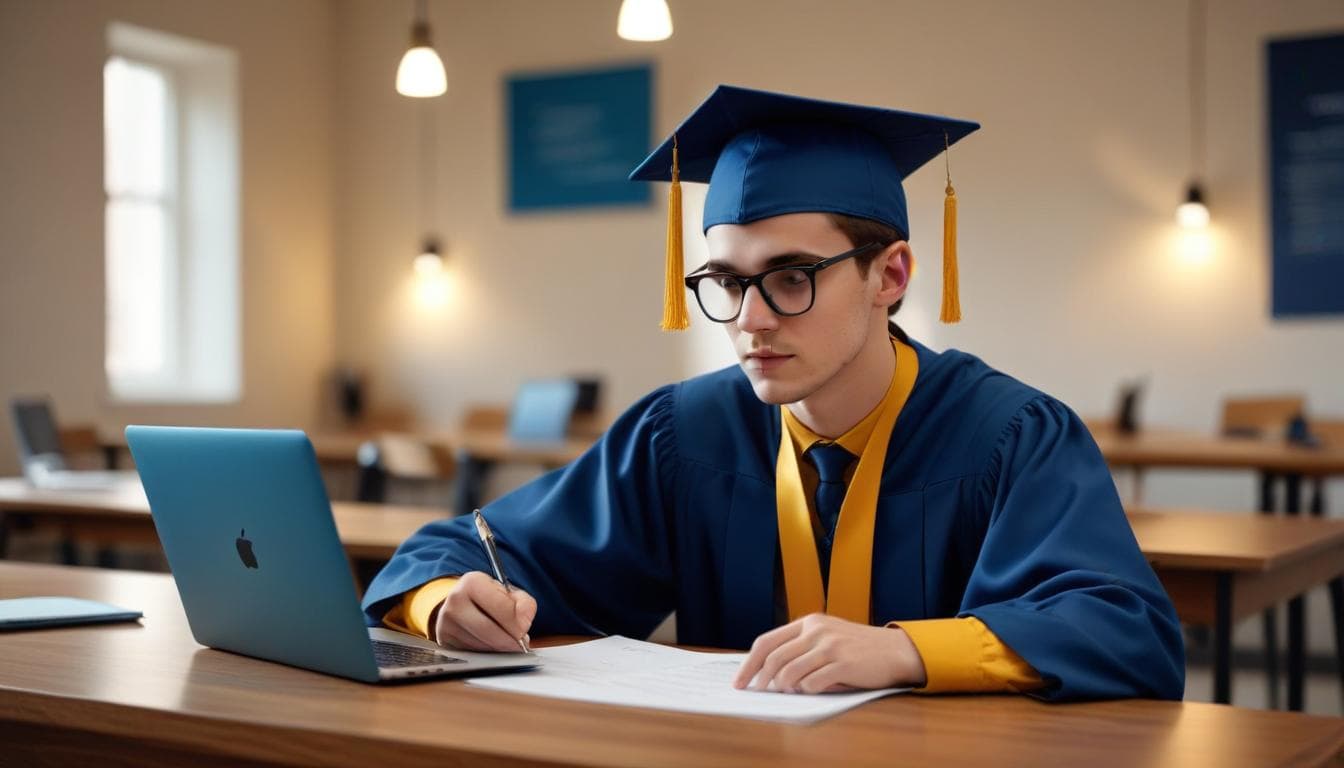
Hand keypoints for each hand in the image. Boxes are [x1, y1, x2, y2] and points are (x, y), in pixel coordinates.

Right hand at [431, 571, 536, 651]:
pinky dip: (487, 655)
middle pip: (488, 630)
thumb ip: (524, 604)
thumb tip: (524, 622)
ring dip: (499, 650)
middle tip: (521, 645)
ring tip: (508, 644)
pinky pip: (471, 654)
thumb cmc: (489, 598)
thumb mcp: (508, 592)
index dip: (518, 621)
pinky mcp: (444, 641)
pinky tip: (493, 647)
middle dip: (510, 641)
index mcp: (472, 582)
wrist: (462, 603)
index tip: (525, 628)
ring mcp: (446, 623)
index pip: (501, 607)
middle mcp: (454, 601)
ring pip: (480, 645)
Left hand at [732, 613, 926, 693]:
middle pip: (773, 658)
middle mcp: (817, 630)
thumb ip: (802, 647)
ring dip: (785, 687)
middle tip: (759, 692)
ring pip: (789, 672)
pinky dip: (807, 691)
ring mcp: (830, 646)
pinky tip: (813, 690)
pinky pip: (812, 683)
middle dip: (761, 680)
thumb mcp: (828, 637)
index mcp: (809, 622)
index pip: (767, 642)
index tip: (740, 681)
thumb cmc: (859, 648)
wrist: (896, 650)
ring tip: (790, 692)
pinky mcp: (843, 664)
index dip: (749, 663)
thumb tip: (768, 672)